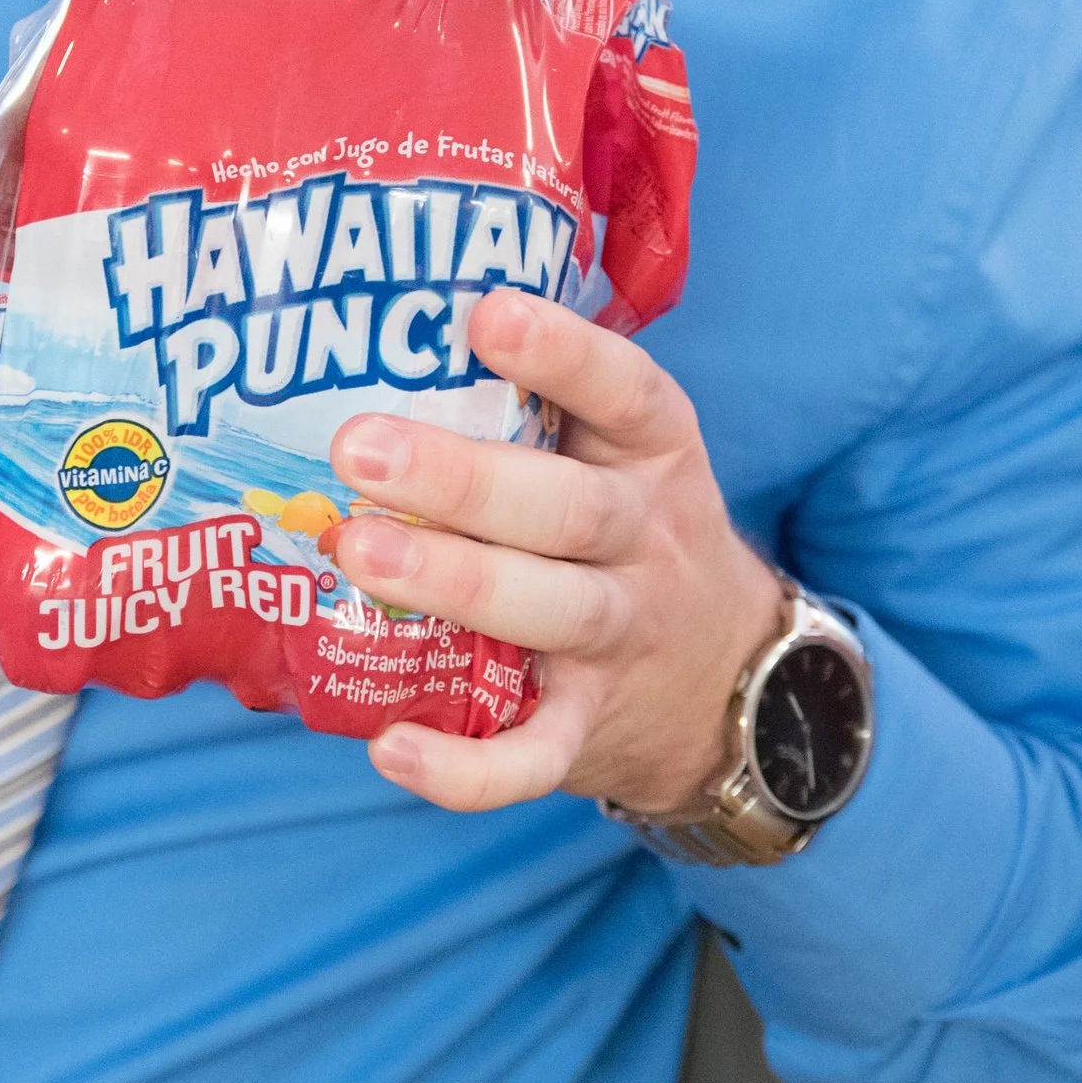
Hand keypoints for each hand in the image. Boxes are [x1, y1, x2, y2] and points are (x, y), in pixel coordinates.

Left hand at [332, 288, 781, 816]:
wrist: (724, 678)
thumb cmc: (623, 532)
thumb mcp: (616, 454)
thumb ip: (534, 402)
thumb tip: (375, 327)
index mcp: (653, 455)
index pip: (626, 392)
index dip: (562, 353)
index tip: (486, 313)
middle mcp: (646, 542)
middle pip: (566, 508)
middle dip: (462, 479)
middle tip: (358, 450)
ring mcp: (621, 637)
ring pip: (550, 611)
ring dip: (453, 584)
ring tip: (356, 554)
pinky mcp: (590, 726)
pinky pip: (536, 754)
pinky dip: (467, 768)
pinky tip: (390, 748)